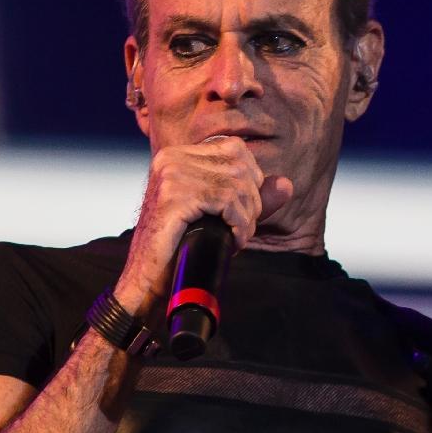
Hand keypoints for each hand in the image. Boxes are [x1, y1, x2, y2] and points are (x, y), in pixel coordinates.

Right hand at [115, 137, 293, 312]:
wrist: (145, 284)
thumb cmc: (178, 250)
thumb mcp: (219, 217)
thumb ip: (251, 199)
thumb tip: (286, 184)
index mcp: (175, 155)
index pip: (234, 148)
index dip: (250, 180)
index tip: (243, 211)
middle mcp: (170, 158)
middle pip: (240, 165)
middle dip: (252, 201)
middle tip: (240, 229)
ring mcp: (170, 175)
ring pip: (237, 184)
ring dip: (246, 217)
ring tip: (237, 237)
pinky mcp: (173, 196)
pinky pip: (227, 201)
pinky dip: (239, 224)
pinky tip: (233, 241)